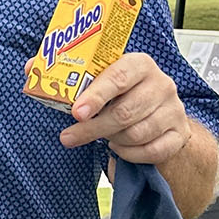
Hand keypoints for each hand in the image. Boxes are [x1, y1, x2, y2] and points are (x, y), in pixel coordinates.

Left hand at [60, 53, 190, 163]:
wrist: (157, 110)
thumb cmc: (120, 93)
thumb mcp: (102, 79)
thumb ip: (76, 78)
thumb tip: (39, 73)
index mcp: (140, 64)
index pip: (118, 78)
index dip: (96, 96)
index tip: (77, 113)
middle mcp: (162, 84)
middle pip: (125, 112)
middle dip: (93, 127)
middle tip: (69, 137)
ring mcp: (174, 110)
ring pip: (136, 134)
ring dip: (111, 139)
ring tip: (101, 136)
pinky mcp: (179, 134)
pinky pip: (152, 151)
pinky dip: (129, 153)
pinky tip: (117, 146)